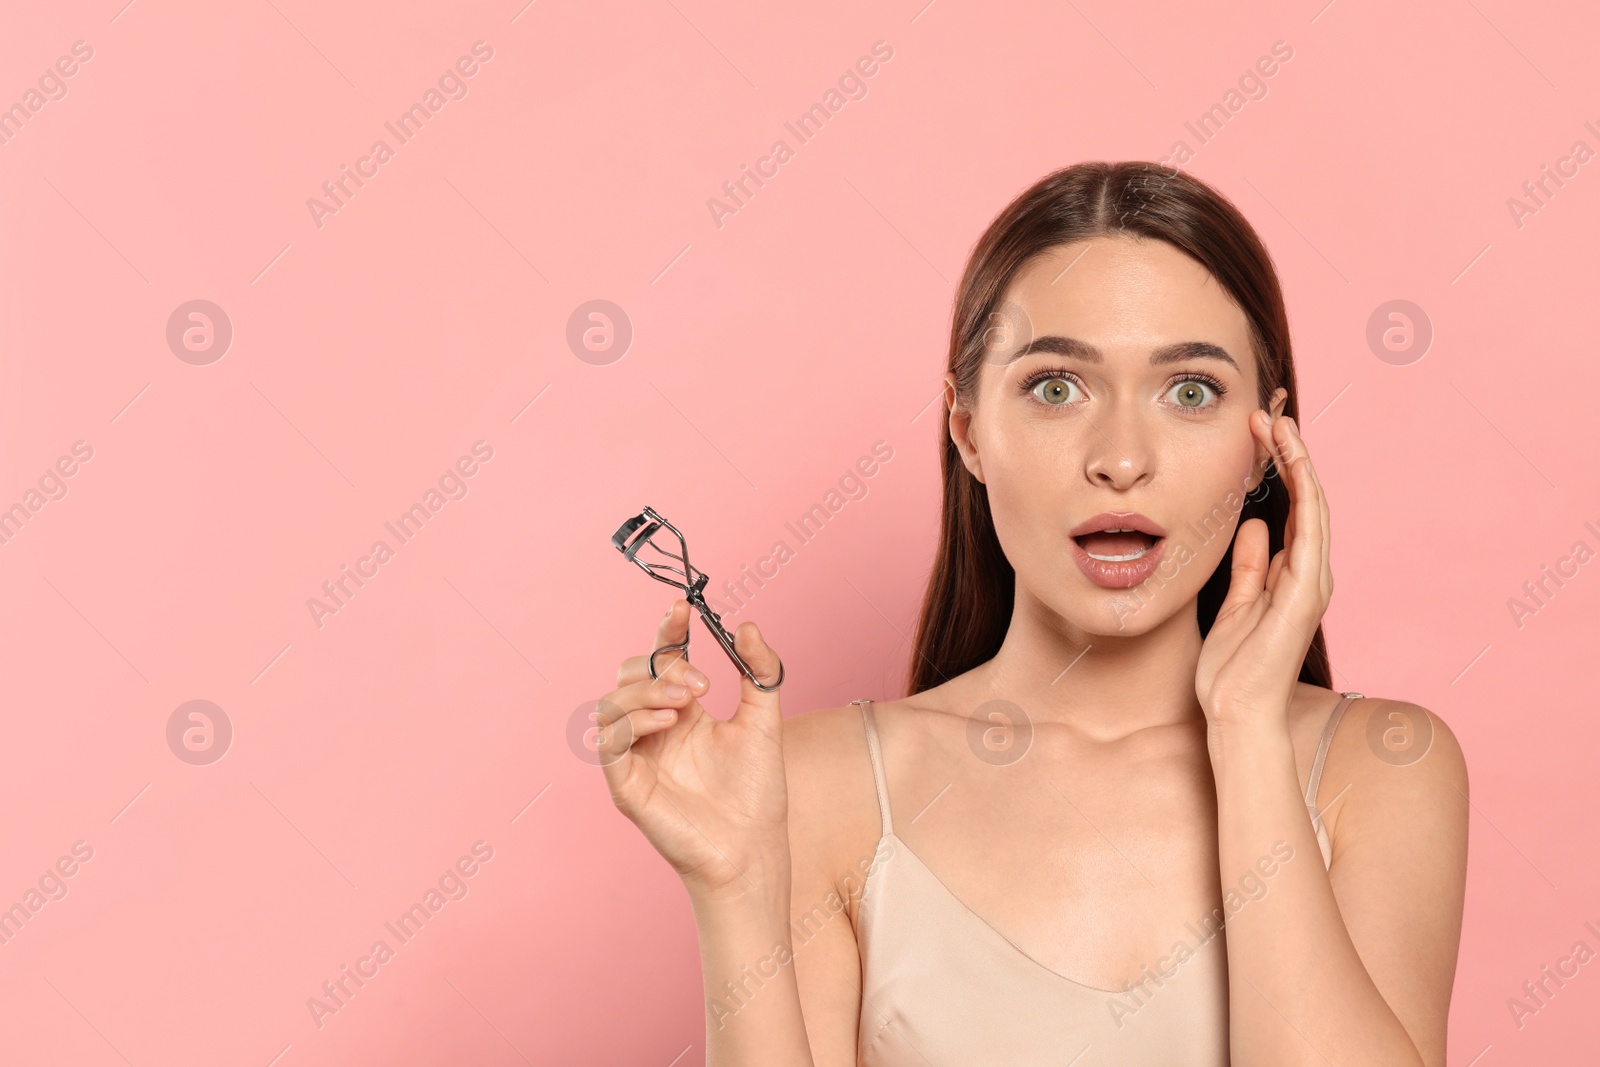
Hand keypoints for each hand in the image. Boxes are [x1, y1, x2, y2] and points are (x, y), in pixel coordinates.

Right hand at [594, 598, 790, 899]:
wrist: (754, 849)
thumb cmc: (757, 793)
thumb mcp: (764, 719)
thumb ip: (759, 671)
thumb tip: (746, 625)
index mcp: (683, 710)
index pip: (663, 658)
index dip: (668, 630)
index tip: (683, 610)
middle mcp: (655, 728)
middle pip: (631, 675)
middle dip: (661, 668)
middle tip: (699, 686)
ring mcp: (637, 756)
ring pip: (612, 703)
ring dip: (645, 692)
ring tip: (686, 704)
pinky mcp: (626, 784)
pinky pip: (609, 742)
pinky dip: (632, 723)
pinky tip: (666, 723)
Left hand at [1195, 412, 1332, 727]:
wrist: (1235, 713)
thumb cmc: (1231, 669)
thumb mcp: (1234, 603)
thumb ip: (1249, 566)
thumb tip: (1254, 526)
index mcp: (1291, 575)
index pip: (1292, 510)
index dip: (1280, 469)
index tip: (1256, 434)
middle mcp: (1309, 574)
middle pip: (1307, 500)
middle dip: (1290, 455)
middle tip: (1267, 414)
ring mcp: (1312, 582)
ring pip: (1313, 507)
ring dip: (1298, 463)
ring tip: (1278, 425)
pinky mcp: (1306, 593)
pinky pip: (1310, 532)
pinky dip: (1304, 494)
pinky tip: (1293, 463)